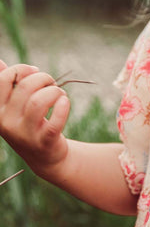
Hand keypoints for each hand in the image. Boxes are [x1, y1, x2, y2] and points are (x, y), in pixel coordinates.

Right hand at [0, 60, 70, 175]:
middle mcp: (6, 122)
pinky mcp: (44, 142)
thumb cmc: (29, 124)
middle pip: (26, 87)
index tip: (35, 72)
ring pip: (39, 101)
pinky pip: (55, 121)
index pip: (4, 78)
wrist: (45, 157)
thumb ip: (6, 85)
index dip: (23, 69)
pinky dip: (63, 107)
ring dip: (55, 91)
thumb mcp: (13, 107)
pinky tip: (65, 102)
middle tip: (51, 84)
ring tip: (59, 95)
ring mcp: (24, 134)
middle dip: (44, 78)